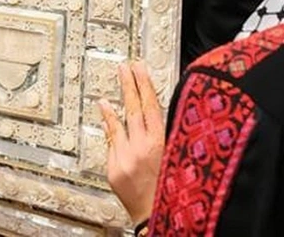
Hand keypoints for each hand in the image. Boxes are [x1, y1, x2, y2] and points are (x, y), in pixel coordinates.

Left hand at [99, 61, 164, 224]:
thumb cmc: (172, 190)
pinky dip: (109, 126)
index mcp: (161, 144)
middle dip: (129, 85)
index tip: (140, 68)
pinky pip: (110, 142)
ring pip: (118, 124)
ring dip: (115, 105)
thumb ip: (167, 136)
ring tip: (112, 89)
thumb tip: (157, 114)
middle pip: (134, 109)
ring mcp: (125, 158)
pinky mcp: (113, 168)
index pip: (152, 106)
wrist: (155, 217)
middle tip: (125, 68)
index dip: (145, 84)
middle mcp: (141, 148)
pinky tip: (106, 115)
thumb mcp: (177, 157)